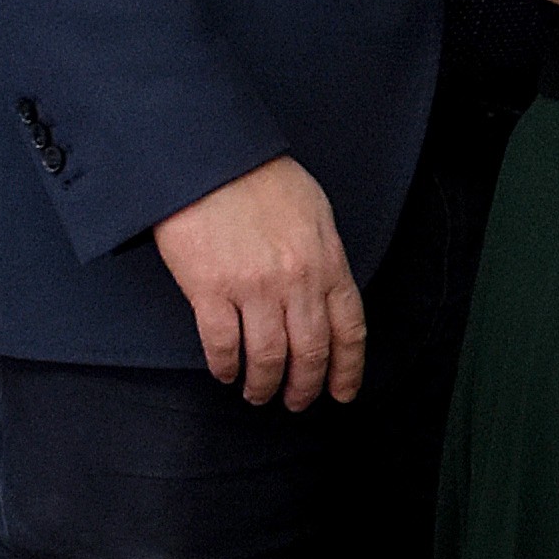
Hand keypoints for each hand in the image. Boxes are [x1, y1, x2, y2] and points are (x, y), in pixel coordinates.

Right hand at [151, 155, 363, 409]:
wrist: (210, 156)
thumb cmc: (260, 178)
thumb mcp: (313, 213)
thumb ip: (324, 256)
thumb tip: (326, 294)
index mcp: (327, 261)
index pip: (349, 329)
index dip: (348, 369)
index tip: (342, 393)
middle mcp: (297, 281)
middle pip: (310, 352)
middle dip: (306, 387)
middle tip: (296, 402)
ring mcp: (254, 287)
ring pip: (267, 357)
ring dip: (264, 385)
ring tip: (258, 395)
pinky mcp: (210, 288)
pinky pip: (222, 344)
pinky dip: (226, 367)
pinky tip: (226, 374)